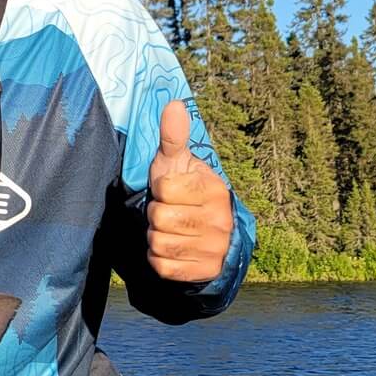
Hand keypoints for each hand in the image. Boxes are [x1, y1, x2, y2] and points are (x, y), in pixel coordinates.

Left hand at [146, 98, 234, 283]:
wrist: (211, 236)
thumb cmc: (187, 193)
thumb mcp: (179, 163)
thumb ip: (174, 137)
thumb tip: (174, 104)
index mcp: (214, 190)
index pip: (165, 188)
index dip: (160, 188)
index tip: (171, 190)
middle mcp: (219, 221)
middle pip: (160, 218)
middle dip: (156, 214)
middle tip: (170, 211)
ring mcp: (214, 249)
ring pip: (159, 243)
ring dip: (156, 237)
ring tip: (171, 229)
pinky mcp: (203, 272)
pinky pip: (162, 267)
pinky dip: (158, 259)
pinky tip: (171, 248)